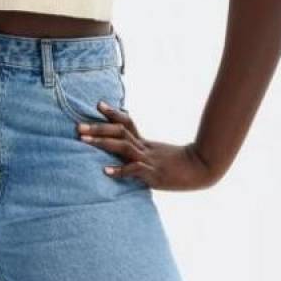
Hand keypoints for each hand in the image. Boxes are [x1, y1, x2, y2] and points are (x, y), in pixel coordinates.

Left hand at [76, 102, 217, 190]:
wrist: (203, 169)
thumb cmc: (181, 165)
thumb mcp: (160, 156)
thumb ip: (145, 154)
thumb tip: (129, 156)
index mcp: (146, 143)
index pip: (126, 123)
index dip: (112, 114)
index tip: (98, 105)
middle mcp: (145, 148)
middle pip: (119, 132)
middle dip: (97, 129)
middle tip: (78, 127)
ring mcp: (149, 160)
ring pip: (123, 147)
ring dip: (102, 143)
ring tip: (84, 141)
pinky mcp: (153, 175)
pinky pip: (134, 170)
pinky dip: (120, 170)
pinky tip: (105, 171)